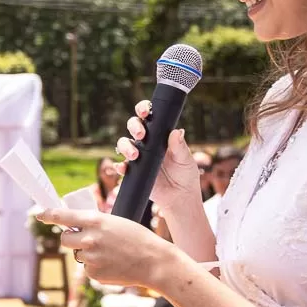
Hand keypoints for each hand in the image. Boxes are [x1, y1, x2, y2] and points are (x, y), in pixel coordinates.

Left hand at [40, 206, 176, 289]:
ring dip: (86, 252)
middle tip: (85, 238)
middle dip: (71, 237)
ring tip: (109, 252)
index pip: (63, 216)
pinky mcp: (93, 273)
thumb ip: (95, 224)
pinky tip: (112, 263)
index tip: (40, 214)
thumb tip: (77, 229)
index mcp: (95, 221)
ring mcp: (90, 258)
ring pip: (77, 254)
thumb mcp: (115, 222)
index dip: (48, 214)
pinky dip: (95, 266)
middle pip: (64, 238)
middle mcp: (89, 239)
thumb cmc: (138, 238)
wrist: (153, 262)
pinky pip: (87, 268)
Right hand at [118, 99, 206, 214]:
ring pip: (124, 144)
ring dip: (126, 146)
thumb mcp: (186, 160)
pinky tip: (123, 168)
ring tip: (135, 156)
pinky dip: (120, 166)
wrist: (179, 197)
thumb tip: (176, 132)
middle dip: (134, 126)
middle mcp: (147, 142)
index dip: (143, 109)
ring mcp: (138, 156)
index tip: (145, 112)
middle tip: (141, 134)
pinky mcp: (133, 171)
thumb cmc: (185, 175)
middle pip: (133, 126)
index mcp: (160, 134)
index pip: (149, 116)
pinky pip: (122, 166)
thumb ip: (180, 147)